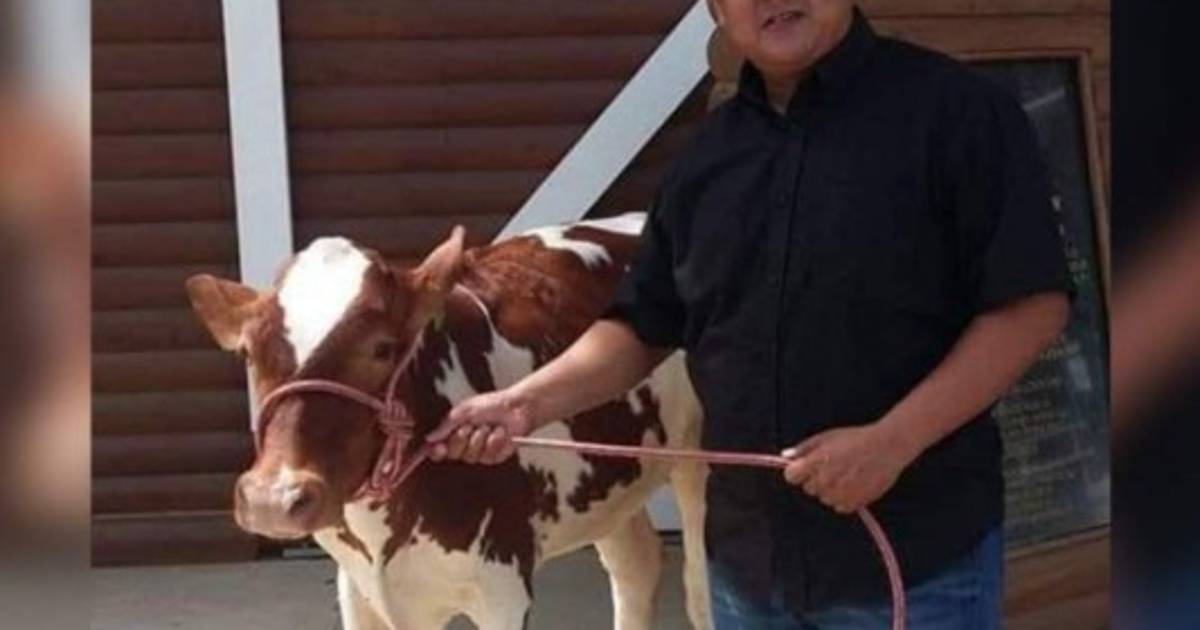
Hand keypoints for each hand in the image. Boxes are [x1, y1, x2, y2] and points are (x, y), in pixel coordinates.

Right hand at [425, 388, 534, 464]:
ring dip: (480, 438)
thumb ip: (446, 425)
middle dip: (461, 439)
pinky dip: (494, 441)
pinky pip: (488, 456)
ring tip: (489, 426)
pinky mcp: (495, 457)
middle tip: (470, 425)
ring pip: (471, 456)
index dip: (437, 451)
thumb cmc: (491, 405)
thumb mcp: (465, 410)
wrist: (516, 407)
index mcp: (455, 433)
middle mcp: (466, 445)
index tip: (439, 447)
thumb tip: (429, 438)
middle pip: (454, 454)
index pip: (440, 450)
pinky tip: (500, 432)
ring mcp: (481, 452)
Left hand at [781, 423, 917, 513]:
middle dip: (816, 479)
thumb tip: (785, 455)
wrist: (887, 447)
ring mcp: (838, 494)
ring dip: (831, 490)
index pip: (791, 476)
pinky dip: (845, 499)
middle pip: (808, 488)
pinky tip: (855, 484)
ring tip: (847, 474)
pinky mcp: (853, 503)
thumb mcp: (827, 436)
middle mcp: (824, 480)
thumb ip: (804, 448)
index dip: (798, 471)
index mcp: (815, 462)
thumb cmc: (856, 439)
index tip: (806, 467)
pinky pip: (840, 506)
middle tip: (834, 467)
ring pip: (824, 498)